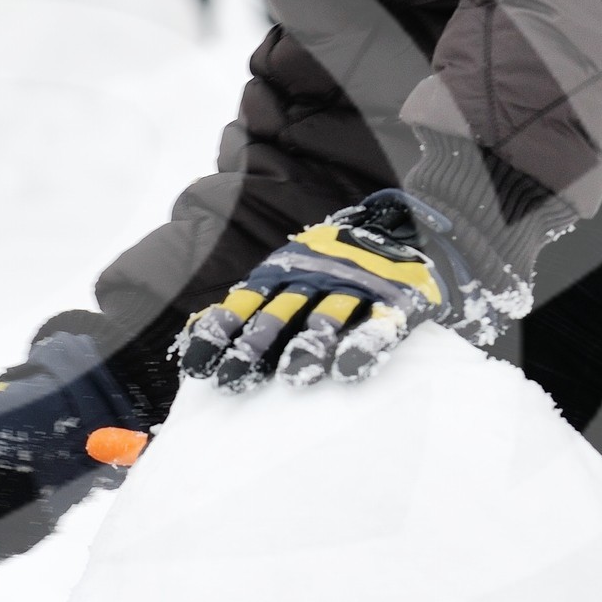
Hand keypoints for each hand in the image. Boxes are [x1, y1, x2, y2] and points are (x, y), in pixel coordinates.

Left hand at [176, 190, 482, 389]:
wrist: (409, 221)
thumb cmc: (338, 259)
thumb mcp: (290, 268)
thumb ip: (250, 303)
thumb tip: (192, 336)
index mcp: (287, 270)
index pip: (245, 304)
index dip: (221, 333)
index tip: (198, 367)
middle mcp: (316, 277)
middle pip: (279, 317)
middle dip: (254, 349)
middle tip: (235, 380)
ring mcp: (357, 287)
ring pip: (327, 319)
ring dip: (309, 348)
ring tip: (295, 377)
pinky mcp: (398, 299)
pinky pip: (380, 324)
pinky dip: (364, 346)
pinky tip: (349, 370)